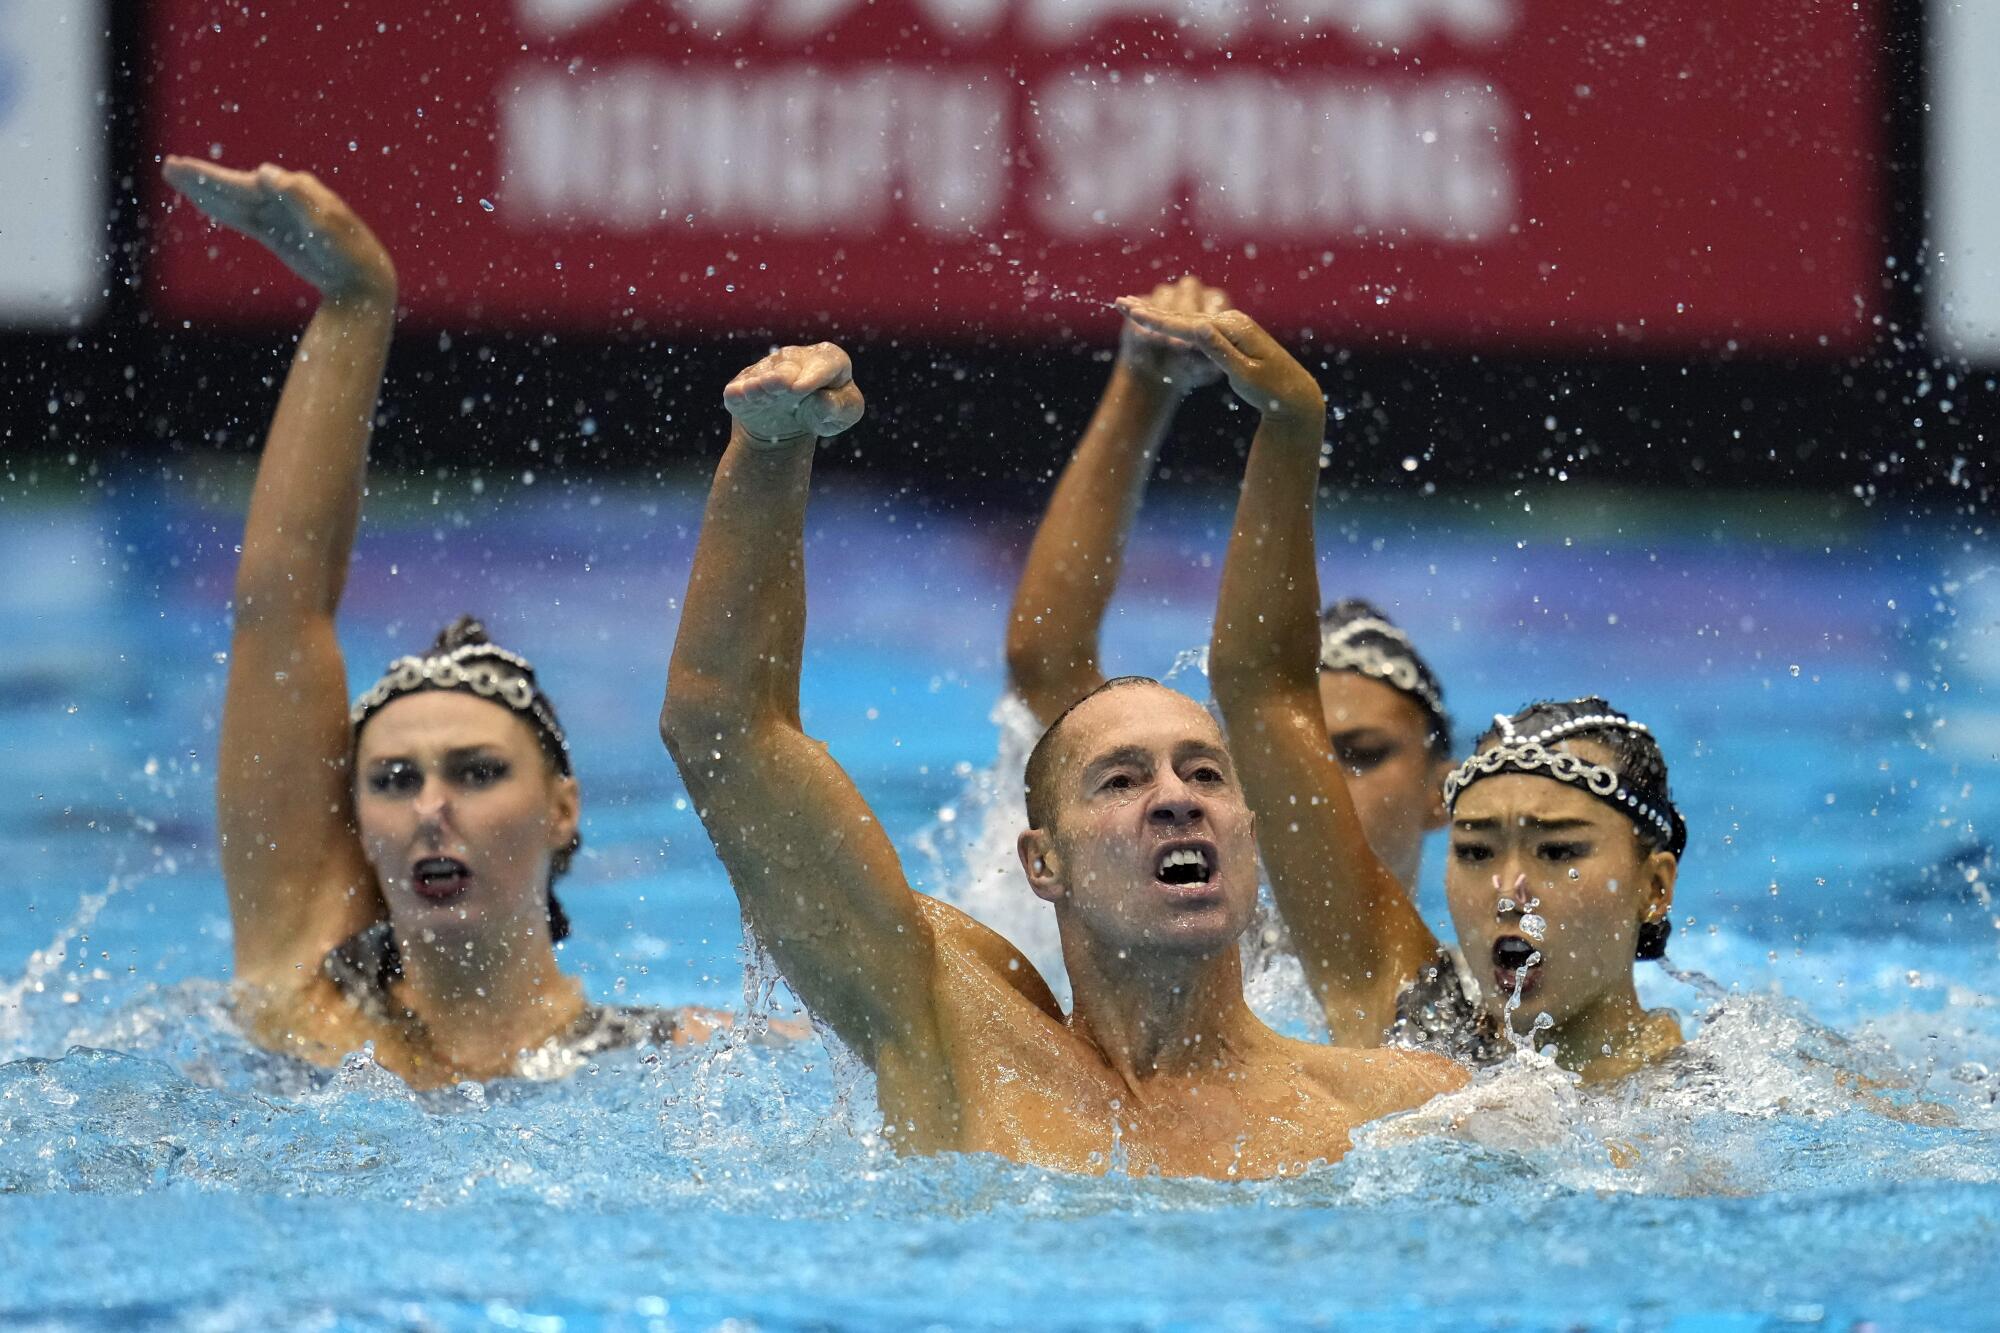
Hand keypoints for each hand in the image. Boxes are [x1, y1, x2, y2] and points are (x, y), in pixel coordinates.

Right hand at [162, 157, 396, 303]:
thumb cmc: (348, 251)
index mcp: (294, 190)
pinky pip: (242, 218)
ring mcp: (278, 215)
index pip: (246, 183)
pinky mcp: (275, 233)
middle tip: (168, 165)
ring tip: (173, 176)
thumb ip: (295, 198)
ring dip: (205, 191)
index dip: (215, 179)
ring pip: (233, 200)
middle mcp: (283, 197)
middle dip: (202, 178)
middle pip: (234, 187)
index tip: (187, 171)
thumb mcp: (324, 225)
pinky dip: (222, 209)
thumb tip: (264, 172)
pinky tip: (204, 202)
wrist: (362, 279)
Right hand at [723, 343, 865, 447]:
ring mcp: (765, 370)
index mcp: (826, 359)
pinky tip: (740, 396)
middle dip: (785, 374)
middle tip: (784, 385)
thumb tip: (825, 402)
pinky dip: (739, 393)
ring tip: (761, 392)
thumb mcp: (843, 413)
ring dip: (762, 385)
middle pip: (790, 364)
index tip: (804, 388)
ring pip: (762, 376)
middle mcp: (794, 359)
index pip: (828, 361)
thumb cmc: (823, 410)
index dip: (817, 373)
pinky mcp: (742, 386)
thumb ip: (842, 407)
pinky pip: (738, 390)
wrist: (788, 425)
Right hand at [1114, 298, 1323, 425]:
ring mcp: (1230, 327)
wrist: (1294, 395)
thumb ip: (1219, 350)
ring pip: (1186, 321)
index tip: (1130, 311)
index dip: (1155, 319)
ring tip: (1131, 307)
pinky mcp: (1230, 335)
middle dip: (1149, 311)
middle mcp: (1230, 322)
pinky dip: (1174, 324)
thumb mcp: (1244, 374)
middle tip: (1119, 301)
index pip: (1185, 325)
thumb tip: (1197, 326)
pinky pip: (1196, 328)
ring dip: (1158, 315)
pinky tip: (1160, 321)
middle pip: (1181, 316)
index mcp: (1232, 330)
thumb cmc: (1271, 390)